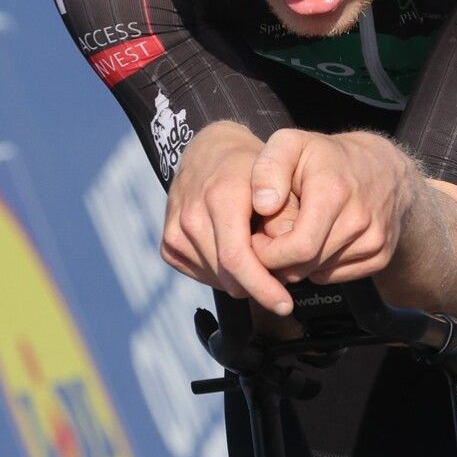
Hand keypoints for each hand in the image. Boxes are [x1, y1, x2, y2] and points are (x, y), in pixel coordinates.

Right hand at [160, 121, 295, 314]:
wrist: (209, 152)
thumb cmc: (252, 168)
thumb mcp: (281, 183)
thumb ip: (287, 219)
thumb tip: (287, 261)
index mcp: (219, 197)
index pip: (237, 258)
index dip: (263, 288)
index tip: (285, 304)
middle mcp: (191, 216)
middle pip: (228, 276)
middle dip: (258, 285)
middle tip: (280, 277)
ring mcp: (175, 232)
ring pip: (219, 280)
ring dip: (243, 278)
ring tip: (255, 251)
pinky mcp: (169, 246)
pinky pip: (205, 275)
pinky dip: (225, 273)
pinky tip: (234, 250)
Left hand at [249, 130, 415, 283]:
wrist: (385, 168)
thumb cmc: (327, 156)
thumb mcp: (290, 143)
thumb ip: (268, 168)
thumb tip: (263, 205)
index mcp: (333, 193)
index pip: (298, 247)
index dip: (269, 253)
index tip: (256, 240)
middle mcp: (359, 220)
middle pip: (306, 264)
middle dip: (279, 259)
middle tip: (270, 239)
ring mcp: (374, 241)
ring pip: (319, 272)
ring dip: (299, 262)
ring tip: (295, 234)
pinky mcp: (382, 257)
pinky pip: (336, 276)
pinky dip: (320, 266)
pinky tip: (318, 242)